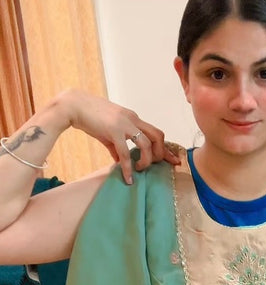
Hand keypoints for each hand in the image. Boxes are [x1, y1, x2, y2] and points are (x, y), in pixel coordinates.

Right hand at [57, 89, 180, 183]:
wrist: (72, 106)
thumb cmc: (89, 117)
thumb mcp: (107, 131)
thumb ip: (116, 146)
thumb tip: (120, 161)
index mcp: (133, 118)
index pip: (156, 132)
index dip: (166, 148)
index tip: (174, 160)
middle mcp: (133, 119)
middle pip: (158, 136)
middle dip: (160, 154)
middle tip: (153, 166)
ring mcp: (124, 124)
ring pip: (147, 144)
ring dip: (146, 161)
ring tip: (139, 170)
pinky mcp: (113, 130)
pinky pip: (126, 153)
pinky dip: (128, 168)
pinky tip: (128, 178)